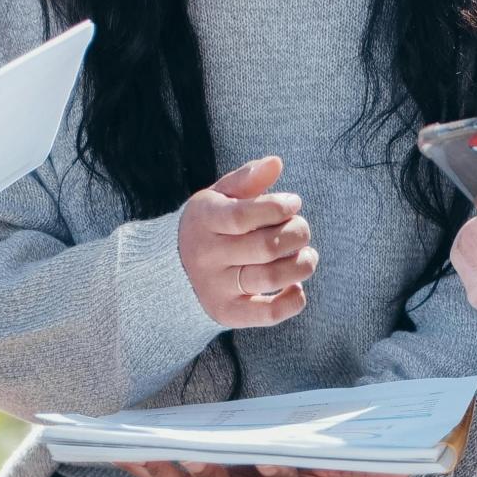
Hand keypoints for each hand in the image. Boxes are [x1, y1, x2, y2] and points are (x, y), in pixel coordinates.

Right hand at [179, 155, 316, 328]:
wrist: (170, 272)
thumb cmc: (209, 227)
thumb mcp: (218, 197)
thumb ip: (246, 179)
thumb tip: (276, 163)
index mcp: (204, 220)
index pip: (243, 216)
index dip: (276, 208)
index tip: (294, 203)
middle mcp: (207, 256)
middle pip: (264, 247)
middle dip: (297, 233)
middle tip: (301, 229)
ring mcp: (216, 287)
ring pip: (270, 277)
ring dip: (301, 265)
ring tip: (307, 255)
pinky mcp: (228, 313)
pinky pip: (267, 313)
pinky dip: (292, 301)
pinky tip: (296, 286)